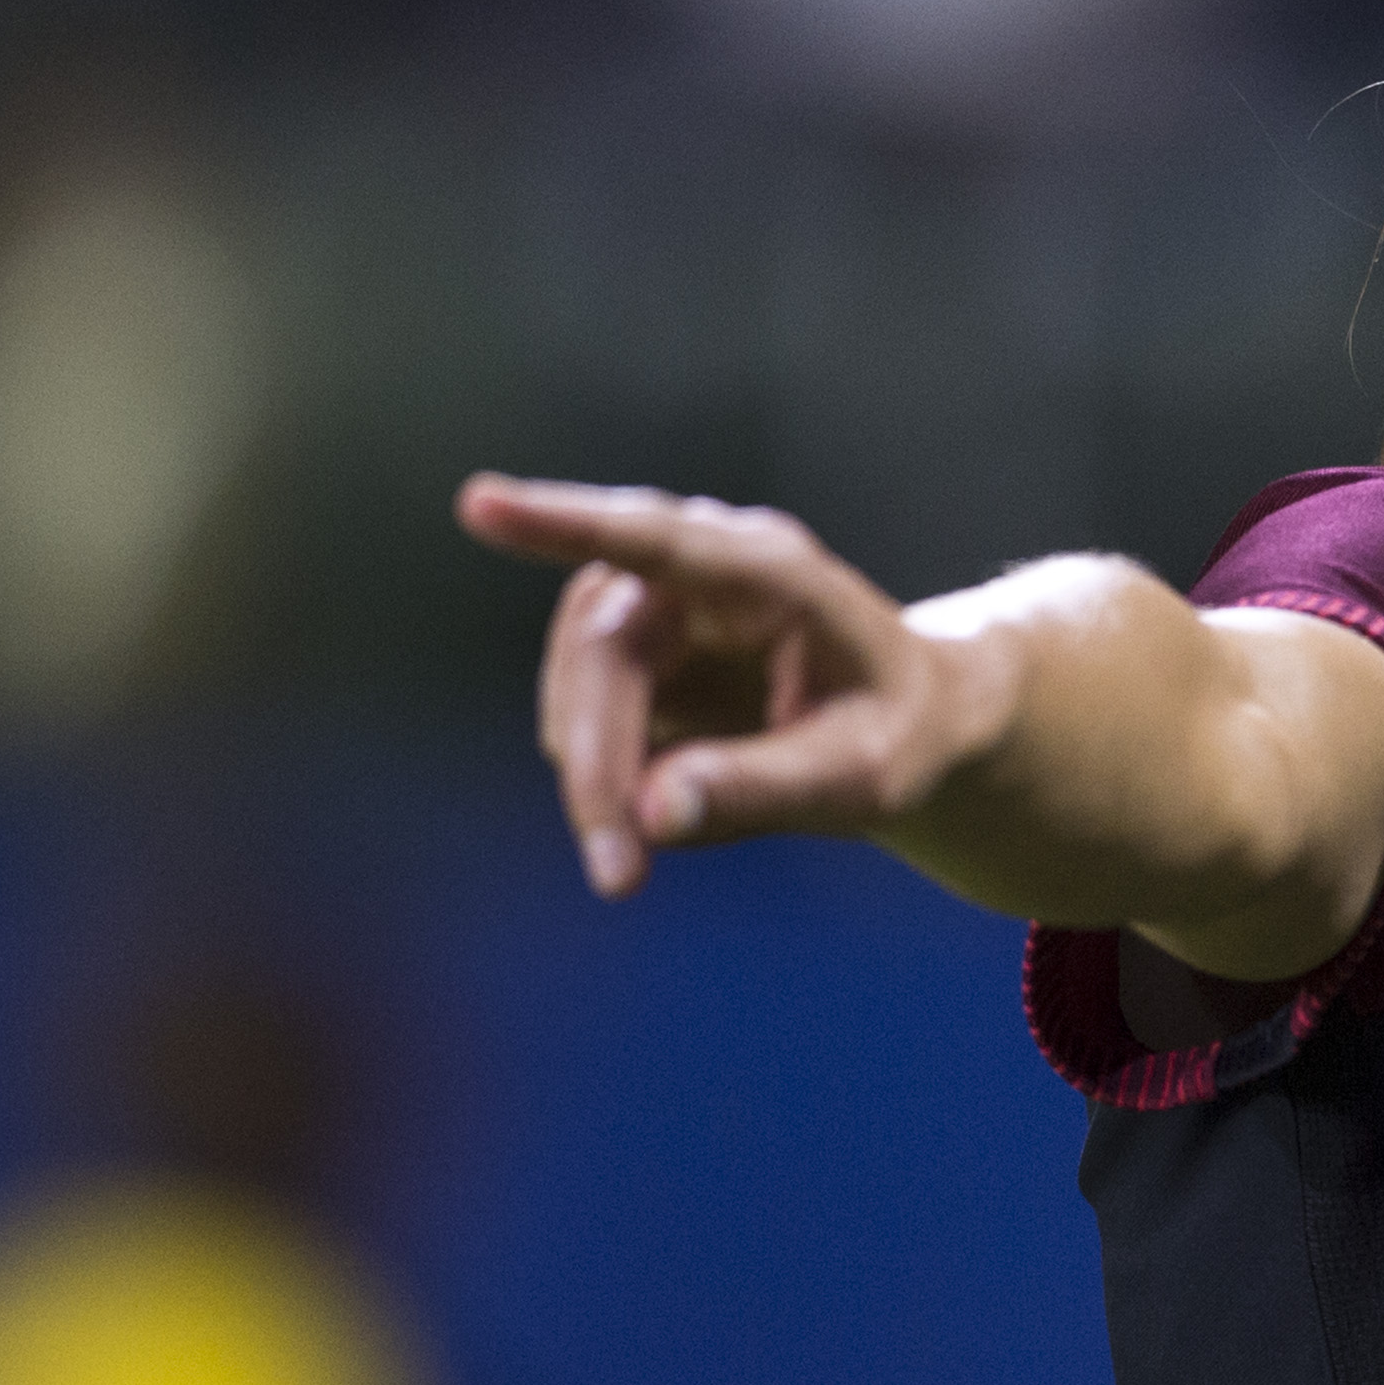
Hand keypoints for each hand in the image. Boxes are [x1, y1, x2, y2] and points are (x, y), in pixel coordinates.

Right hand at [457, 476, 1003, 897]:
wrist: (902, 719)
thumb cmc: (897, 731)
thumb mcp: (862, 774)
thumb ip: (763, 788)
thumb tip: (650, 814)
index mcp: (769, 570)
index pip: (654, 539)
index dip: (564, 525)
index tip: (481, 507)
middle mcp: (695, 570)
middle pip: (601, 658)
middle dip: (598, 771)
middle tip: (619, 877)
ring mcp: (648, 605)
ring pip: (577, 698)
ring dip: (605, 785)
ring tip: (683, 841)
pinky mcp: (620, 652)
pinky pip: (590, 731)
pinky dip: (623, 784)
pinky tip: (694, 794)